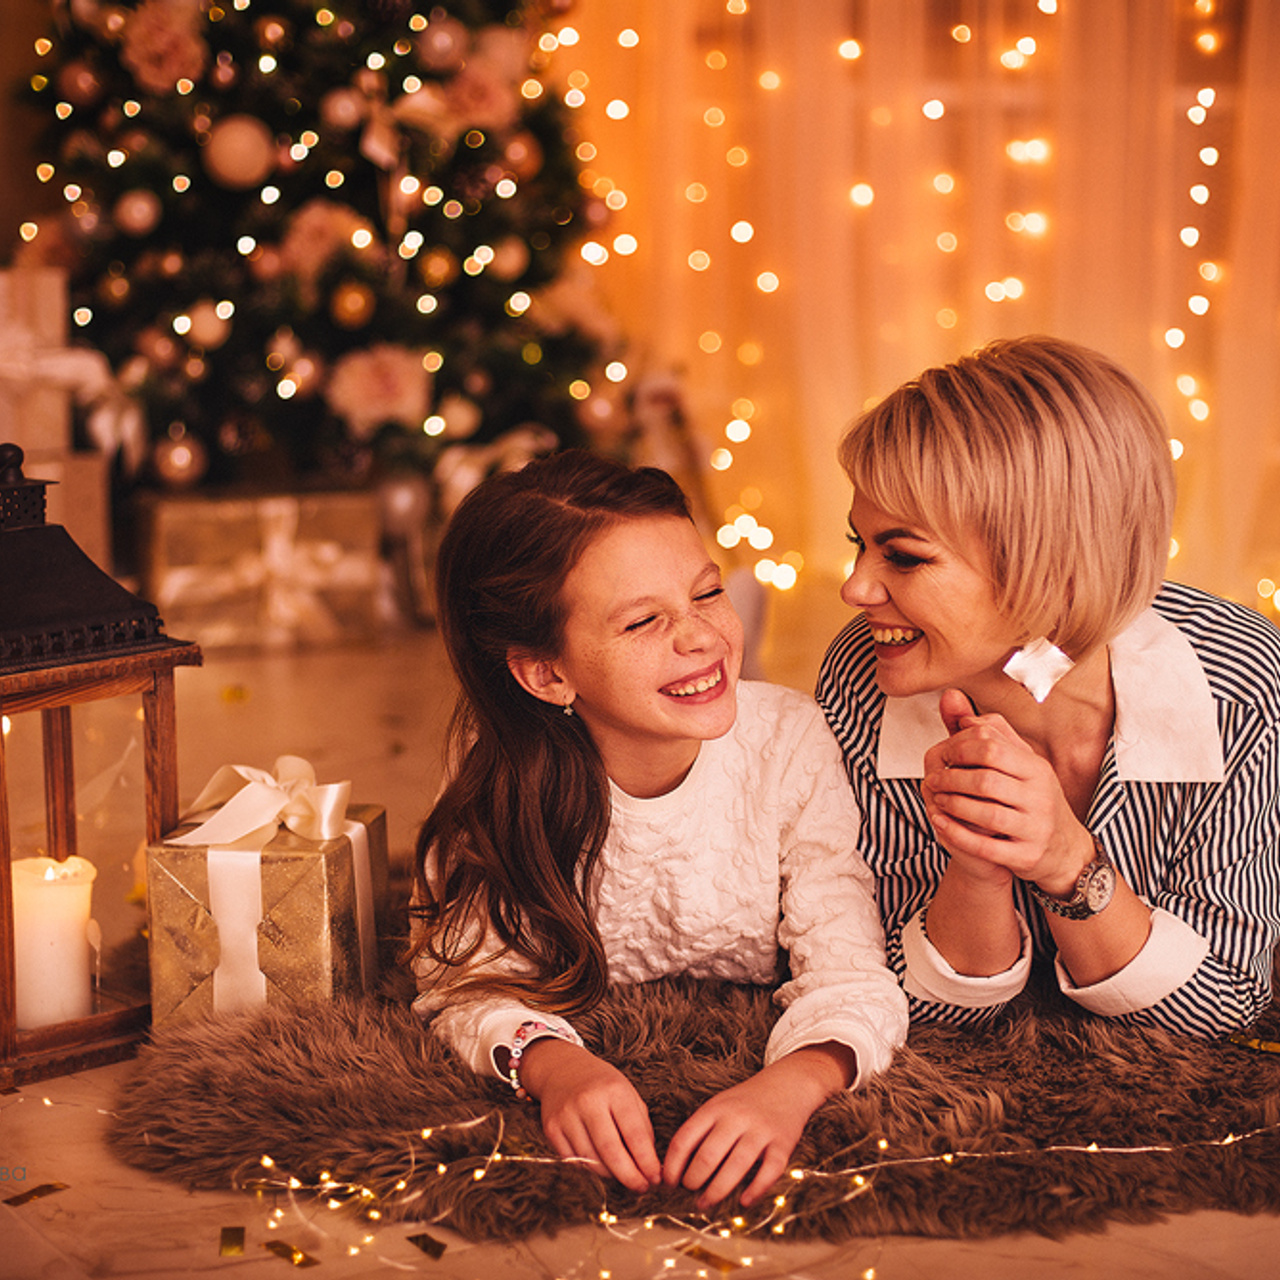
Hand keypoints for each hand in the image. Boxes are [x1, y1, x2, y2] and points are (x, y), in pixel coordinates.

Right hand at [516, 1038, 660, 1192]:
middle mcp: (588, 1101)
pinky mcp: (551, 1128)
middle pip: (611, 1151)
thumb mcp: (628, 1094)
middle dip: (629, 1176)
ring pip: (591, 1160)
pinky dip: (590, 1169)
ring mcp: (566, 1115)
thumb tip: (650, 1166)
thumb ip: (641, 1127)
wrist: (562, 1069)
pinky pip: (574, 1160)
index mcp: (614, 1090)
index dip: (646, 1161)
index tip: (656, 1178)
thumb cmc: (603, 1085)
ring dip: (611, 1175)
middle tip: (642, 1188)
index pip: (634, 1134)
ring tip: (623, 1174)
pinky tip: (601, 1166)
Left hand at [662, 1043, 853, 1210]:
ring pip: (736, 1166)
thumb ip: (699, 1131)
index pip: (685, 1140)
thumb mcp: (718, 1106)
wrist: (787, 1084)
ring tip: (705, 1203)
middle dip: (693, 1181)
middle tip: (689, 1192)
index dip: (672, 1166)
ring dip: (716, 1191)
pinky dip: (755, 1190)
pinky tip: (743, 1201)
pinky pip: (769, 1172)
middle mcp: (736, 1118)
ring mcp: (761, 1131)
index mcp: (715, 1108)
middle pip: (708, 1156)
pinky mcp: (783, 1144)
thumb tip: (675, 1168)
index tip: (668, 1183)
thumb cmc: (745, 1102)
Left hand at [922, 688, 1090, 893]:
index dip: (959, 748)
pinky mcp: (1027, 856)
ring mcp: (1036, 828)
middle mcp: (1040, 796)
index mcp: (1036, 768)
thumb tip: (951, 698)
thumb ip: (985, 731)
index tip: (942, 753)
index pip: (991, 748)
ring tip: (936, 799)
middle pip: (985, 780)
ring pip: (986, 813)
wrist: (1065, 850)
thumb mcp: (1019, 763)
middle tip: (932, 779)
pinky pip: (986, 847)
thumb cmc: (1033, 799)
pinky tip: (939, 824)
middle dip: (951, 778)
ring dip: (952, 805)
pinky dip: (957, 834)